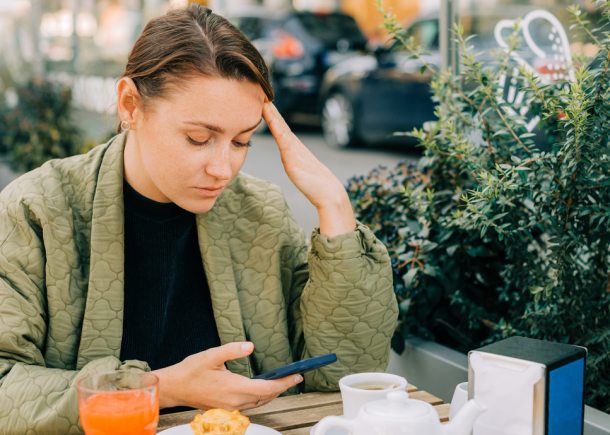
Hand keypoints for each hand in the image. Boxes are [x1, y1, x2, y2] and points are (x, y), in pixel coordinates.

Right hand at [152, 342, 301, 410]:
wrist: (174, 388)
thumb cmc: (191, 371)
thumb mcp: (212, 355)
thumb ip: (232, 350)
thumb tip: (250, 346)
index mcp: (234, 388)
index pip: (267, 389)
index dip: (284, 383)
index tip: (297, 376)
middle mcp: (234, 401)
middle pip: (266, 397)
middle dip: (282, 387)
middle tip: (296, 377)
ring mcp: (230, 407)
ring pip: (259, 403)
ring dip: (273, 394)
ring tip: (284, 382)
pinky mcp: (226, 409)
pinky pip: (250, 405)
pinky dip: (261, 398)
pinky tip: (264, 389)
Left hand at [263, 102, 355, 237]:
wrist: (328, 193)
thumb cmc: (315, 184)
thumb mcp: (298, 169)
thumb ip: (292, 160)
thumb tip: (288, 157)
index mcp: (293, 147)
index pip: (280, 126)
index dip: (271, 113)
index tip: (261, 99)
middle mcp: (294, 145)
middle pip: (280, 123)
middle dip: (270, 108)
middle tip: (260, 91)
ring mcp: (294, 151)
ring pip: (281, 129)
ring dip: (272, 114)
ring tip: (263, 101)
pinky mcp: (293, 160)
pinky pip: (283, 141)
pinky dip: (277, 129)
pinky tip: (271, 120)